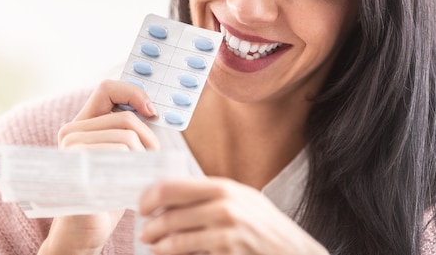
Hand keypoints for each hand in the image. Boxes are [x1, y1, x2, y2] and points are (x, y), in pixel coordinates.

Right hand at [38, 79, 160, 254]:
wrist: (85, 231)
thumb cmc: (106, 193)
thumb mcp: (119, 156)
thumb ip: (127, 131)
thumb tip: (152, 109)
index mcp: (81, 124)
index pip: (107, 88)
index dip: (133, 92)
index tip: (152, 111)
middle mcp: (71, 132)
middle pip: (125, 118)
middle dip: (149, 138)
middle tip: (154, 158)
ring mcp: (70, 149)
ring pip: (125, 137)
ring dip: (144, 156)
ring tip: (142, 174)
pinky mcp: (76, 166)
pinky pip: (117, 152)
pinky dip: (134, 166)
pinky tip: (133, 182)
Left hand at [138, 177, 328, 254]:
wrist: (294, 251)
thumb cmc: (263, 224)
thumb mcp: (240, 198)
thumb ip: (209, 194)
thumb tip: (170, 196)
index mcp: (223, 187)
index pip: (172, 187)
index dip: (149, 198)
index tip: (142, 206)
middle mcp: (223, 207)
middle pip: (169, 214)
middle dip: (149, 225)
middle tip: (143, 231)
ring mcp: (226, 233)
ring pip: (175, 239)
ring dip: (157, 243)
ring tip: (151, 244)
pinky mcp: (227, 253)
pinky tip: (166, 254)